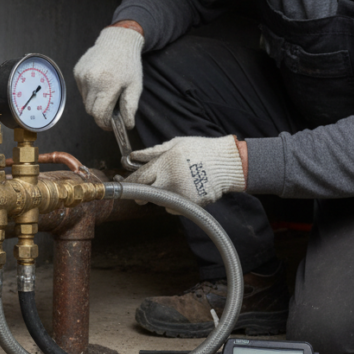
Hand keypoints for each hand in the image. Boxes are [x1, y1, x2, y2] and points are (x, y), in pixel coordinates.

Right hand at [73, 25, 144, 129]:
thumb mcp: (135, 86)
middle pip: (90, 110)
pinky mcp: (77, 72)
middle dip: (100, 113)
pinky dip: (90, 91)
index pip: (99, 114)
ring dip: (95, 102)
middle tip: (111, 109)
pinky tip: (100, 82)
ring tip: (107, 92)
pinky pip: (82, 90)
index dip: (104, 123)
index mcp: (107, 85)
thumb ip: (130, 107)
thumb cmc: (129, 64)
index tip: (110, 125)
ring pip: (85, 101)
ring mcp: (82, 76)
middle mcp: (91, 81)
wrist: (118, 41)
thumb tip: (127, 125)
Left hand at [127, 136, 246, 206]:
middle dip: (141, 193)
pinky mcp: (189, 205)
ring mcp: (180, 195)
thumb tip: (133, 156)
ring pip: (159, 201)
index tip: (124, 184)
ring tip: (176, 182)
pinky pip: (173, 208)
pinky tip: (185, 190)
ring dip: (161, 195)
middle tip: (147, 188)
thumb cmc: (202, 149)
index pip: (138, 178)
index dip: (129, 183)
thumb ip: (152, 152)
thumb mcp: (176, 144)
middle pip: (144, 195)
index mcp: (164, 165)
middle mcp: (169, 182)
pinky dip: (174, 202)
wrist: (228, 163)